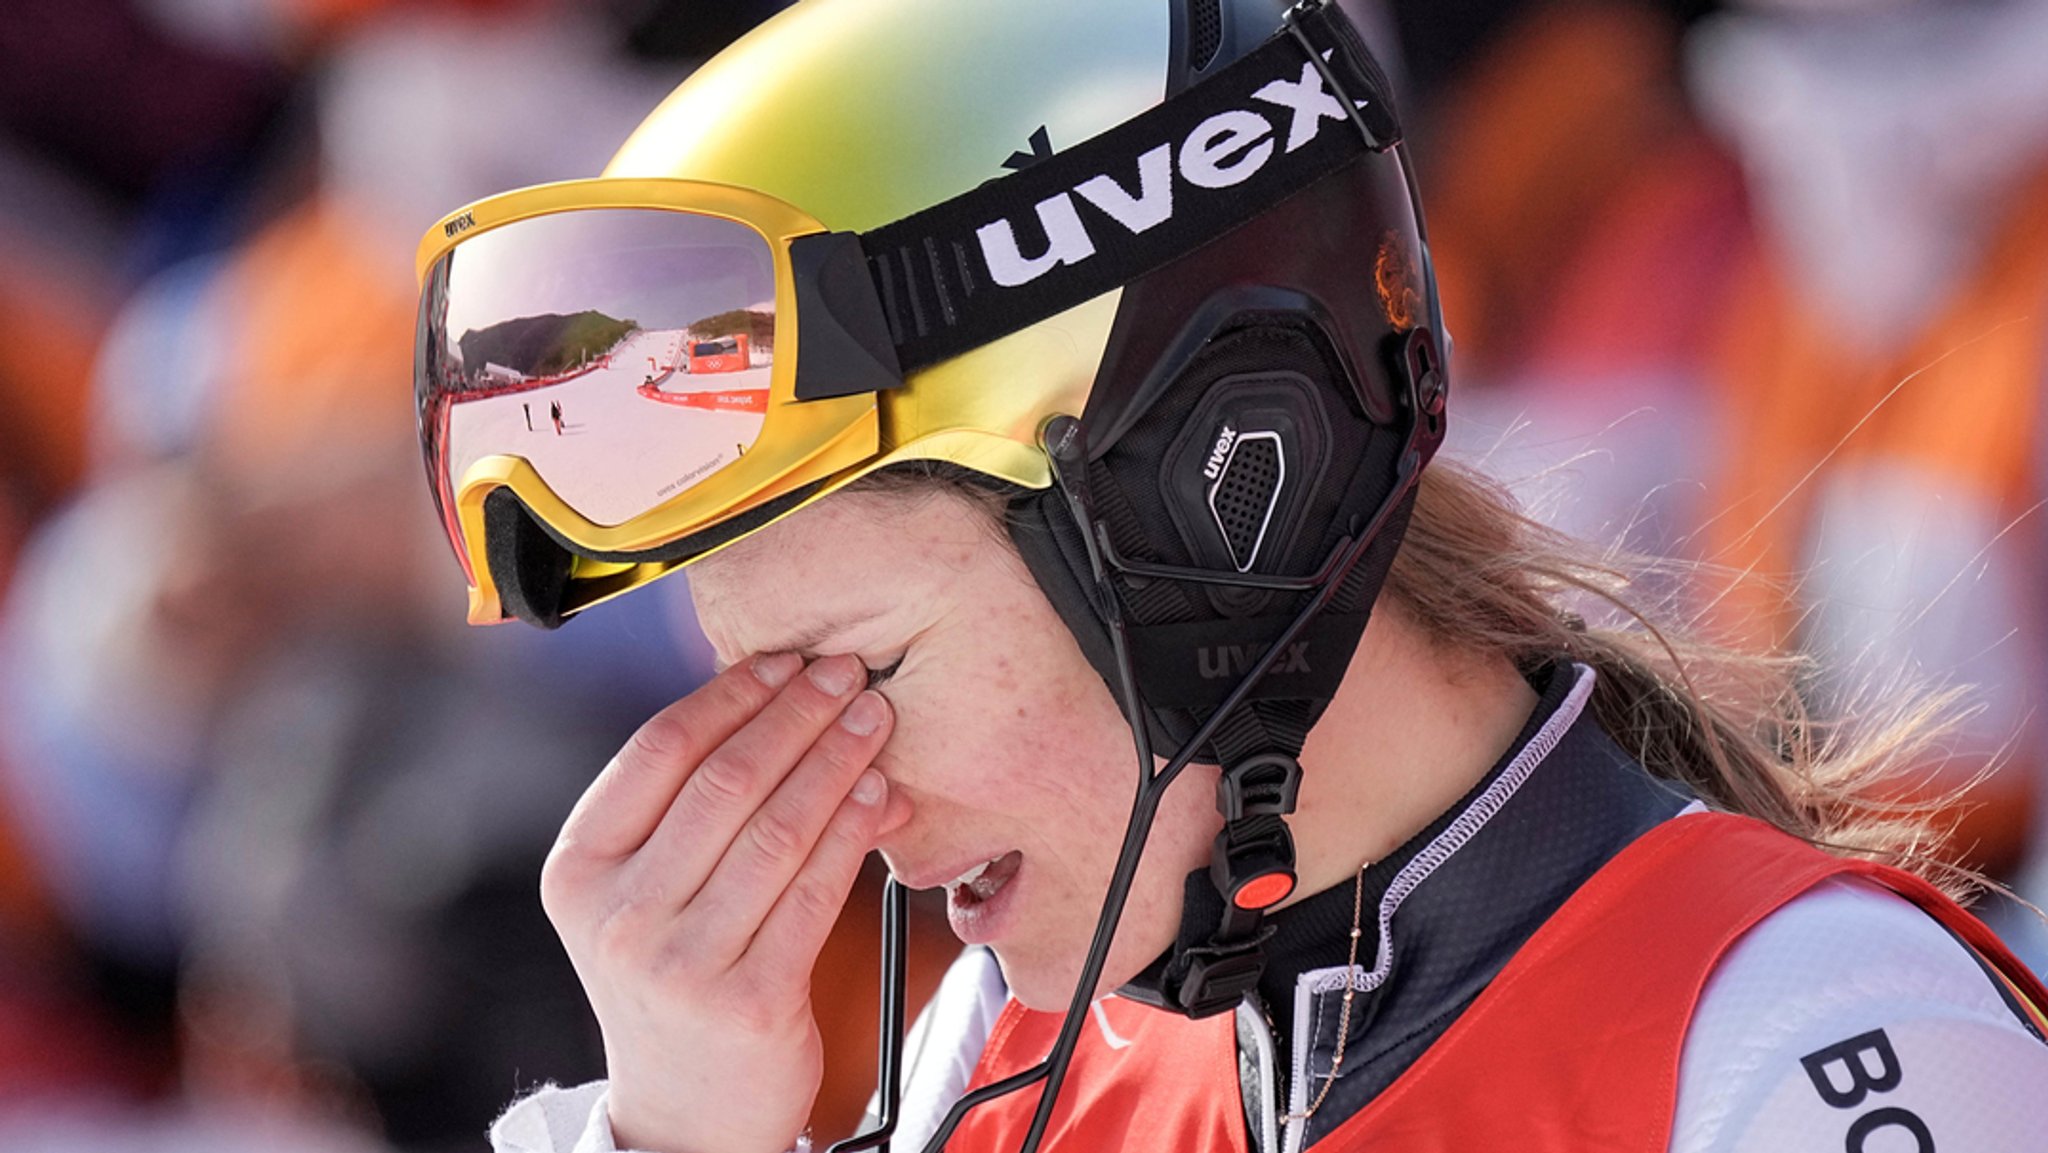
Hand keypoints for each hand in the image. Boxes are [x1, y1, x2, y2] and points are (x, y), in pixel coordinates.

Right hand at [540, 653, 900, 1152]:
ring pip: (776, 830)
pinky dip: (853, 831)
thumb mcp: (642, 894)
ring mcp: (680, 963)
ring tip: (873, 720)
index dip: (732, 694)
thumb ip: (686, 810)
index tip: (787, 658)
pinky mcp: (749, 1002)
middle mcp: (618, 916)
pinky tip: (878, 793)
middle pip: (724, 782)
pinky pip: (815, 893)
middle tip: (846, 673)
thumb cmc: (675, 977)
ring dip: (834, 761)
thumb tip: (783, 702)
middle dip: (796, 714)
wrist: (687, 1112)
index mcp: (579, 870)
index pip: (658, 750)